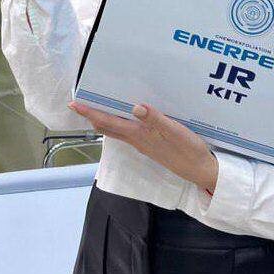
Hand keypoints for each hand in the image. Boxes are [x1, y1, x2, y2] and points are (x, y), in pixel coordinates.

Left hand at [68, 100, 218, 193]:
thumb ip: (155, 119)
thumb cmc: (188, 150)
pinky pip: (128, 130)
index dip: (90, 113)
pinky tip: (127, 114)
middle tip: (81, 102)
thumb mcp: (174, 131)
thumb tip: (135, 107)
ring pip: (117, 129)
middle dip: (93, 115)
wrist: (200, 170)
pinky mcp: (151, 143)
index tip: (74, 104)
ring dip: (105, 118)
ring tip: (99, 104)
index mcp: (139, 134)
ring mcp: (143, 142)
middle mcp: (136, 139)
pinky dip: (120, 121)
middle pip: (108, 126)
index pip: (108, 122)